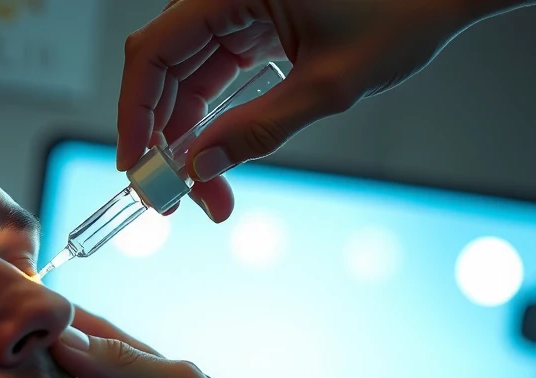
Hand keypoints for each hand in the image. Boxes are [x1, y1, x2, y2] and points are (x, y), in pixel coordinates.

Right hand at [118, 0, 533, 221]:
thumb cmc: (400, 17)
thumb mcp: (329, 85)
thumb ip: (259, 128)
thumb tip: (201, 168)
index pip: (155, 51)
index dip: (135, 112)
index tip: (135, 167)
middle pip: (165, 70)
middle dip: (165, 139)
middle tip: (175, 200)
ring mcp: (239, 10)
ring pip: (188, 80)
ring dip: (190, 139)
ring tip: (207, 195)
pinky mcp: (255, 27)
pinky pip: (215, 77)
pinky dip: (214, 122)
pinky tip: (218, 161)